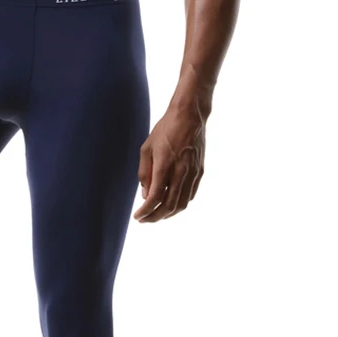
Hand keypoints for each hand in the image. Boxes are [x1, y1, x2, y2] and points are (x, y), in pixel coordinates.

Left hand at [133, 105, 204, 221]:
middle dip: (155, 217)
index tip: (138, 216)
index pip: (154, 198)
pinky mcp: (199, 172)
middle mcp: (180, 172)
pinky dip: (180, 204)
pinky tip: (170, 204)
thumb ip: (144, 173)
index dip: (145, 211)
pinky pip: (190, 195)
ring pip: (182, 204)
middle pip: (169, 206)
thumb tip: (145, 195)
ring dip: (168, 214)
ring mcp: (192, 173)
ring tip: (156, 215)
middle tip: (144, 220)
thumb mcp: (146, 149)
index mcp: (164, 165)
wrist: (190, 116)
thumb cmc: (165, 129)